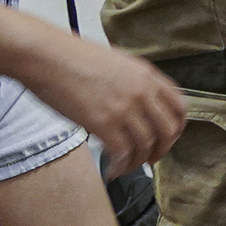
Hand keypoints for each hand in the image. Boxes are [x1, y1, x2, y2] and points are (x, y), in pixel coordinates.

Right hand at [12, 33, 186, 175]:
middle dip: (161, 149)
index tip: (168, 138)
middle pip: (167, 130)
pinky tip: (111, 169)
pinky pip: (122, 152)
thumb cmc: (72, 57)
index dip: (177, 128)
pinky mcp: (103, 122)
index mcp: (147, 75)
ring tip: (125, 167)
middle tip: (151, 159)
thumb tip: (136, 103)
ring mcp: (124, 108)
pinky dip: (119, 166)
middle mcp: (142, 92)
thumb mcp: (116, 63)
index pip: (179, 107)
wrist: (46, 55)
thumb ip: (132, 82)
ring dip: (137, 162)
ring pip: (145, 145)